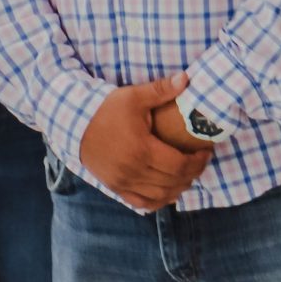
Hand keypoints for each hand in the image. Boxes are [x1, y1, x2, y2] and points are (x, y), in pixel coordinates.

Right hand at [78, 74, 209, 210]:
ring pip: (160, 196)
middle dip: (193, 173)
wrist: (74, 125)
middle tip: (201, 160)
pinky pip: (141, 203)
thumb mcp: (133, 96)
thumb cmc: (105, 110)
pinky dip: (159, 200)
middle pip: (173, 182)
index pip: (180, 165)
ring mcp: (122, 183)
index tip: (206, 151)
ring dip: (179, 188)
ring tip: (189, 174)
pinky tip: (169, 191)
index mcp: (141, 150)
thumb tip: (186, 78)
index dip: (198, 161)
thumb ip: (161, 89)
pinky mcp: (115, 187)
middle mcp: (132, 171)